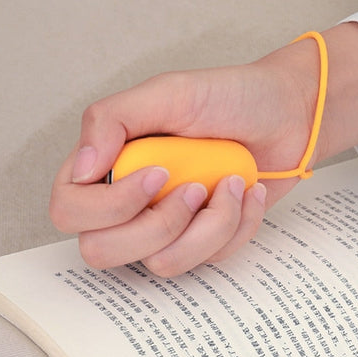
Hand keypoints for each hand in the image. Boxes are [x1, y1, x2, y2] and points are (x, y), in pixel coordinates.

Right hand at [50, 37, 321, 275]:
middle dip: (160, 224)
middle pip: (103, 251)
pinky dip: (236, 225)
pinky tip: (248, 192)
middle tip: (195, 186)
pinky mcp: (204, 238)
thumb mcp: (169, 93)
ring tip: (231, 184)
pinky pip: (207, 260)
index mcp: (112, 161)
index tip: (158, 172)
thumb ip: (112, 119)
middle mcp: (132, 199)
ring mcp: (168, 222)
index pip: (69, 209)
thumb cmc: (230, 96)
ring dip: (208, 224)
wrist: (288, 114)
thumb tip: (82, 170)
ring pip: (162, 263)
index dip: (108, 206)